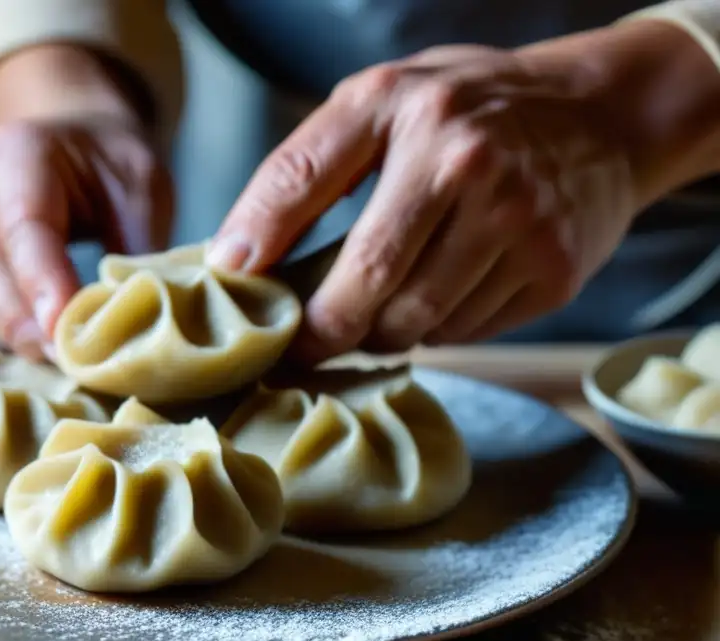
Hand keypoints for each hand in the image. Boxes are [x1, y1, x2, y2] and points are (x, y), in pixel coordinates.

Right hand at [0, 119, 171, 360]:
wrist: (71, 148)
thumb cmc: (110, 168)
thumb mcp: (143, 186)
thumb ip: (139, 244)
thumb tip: (139, 316)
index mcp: (19, 152)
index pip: (23, 226)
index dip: (42, 283)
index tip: (65, 330)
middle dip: (26, 322)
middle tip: (70, 364)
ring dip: (12, 336)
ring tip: (61, 365)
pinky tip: (37, 356)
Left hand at [208, 43, 640, 359]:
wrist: (600, 117)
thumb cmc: (466, 114)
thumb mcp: (381, 106)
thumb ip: (305, 170)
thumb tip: (234, 258)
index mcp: (406, 111)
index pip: (302, 185)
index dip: (259, 245)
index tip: (234, 290)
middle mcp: (468, 164)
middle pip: (367, 286)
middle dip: (325, 327)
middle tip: (307, 339)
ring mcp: (519, 223)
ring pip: (415, 325)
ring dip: (385, 329)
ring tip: (384, 303)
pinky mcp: (552, 273)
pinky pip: (465, 334)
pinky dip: (439, 328)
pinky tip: (444, 291)